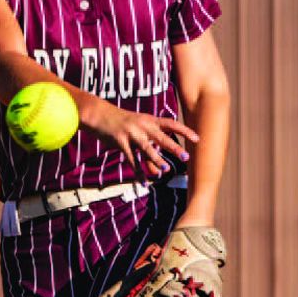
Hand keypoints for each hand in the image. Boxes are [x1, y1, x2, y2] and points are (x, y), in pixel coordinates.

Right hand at [81, 99, 196, 178]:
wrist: (99, 114)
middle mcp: (143, 125)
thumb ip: (150, 151)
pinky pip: (131, 159)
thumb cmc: (122, 124)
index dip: (185, 131)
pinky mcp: (120, 141)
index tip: (197, 139)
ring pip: (147, 149)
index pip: (171, 124)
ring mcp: (132, 133)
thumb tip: (159, 172)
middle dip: (174, 148)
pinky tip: (143, 182)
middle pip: (161, 138)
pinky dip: (138, 172)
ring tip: (166, 170)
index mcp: (150, 120)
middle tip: (186, 157)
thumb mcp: (137, 131)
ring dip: (157, 160)